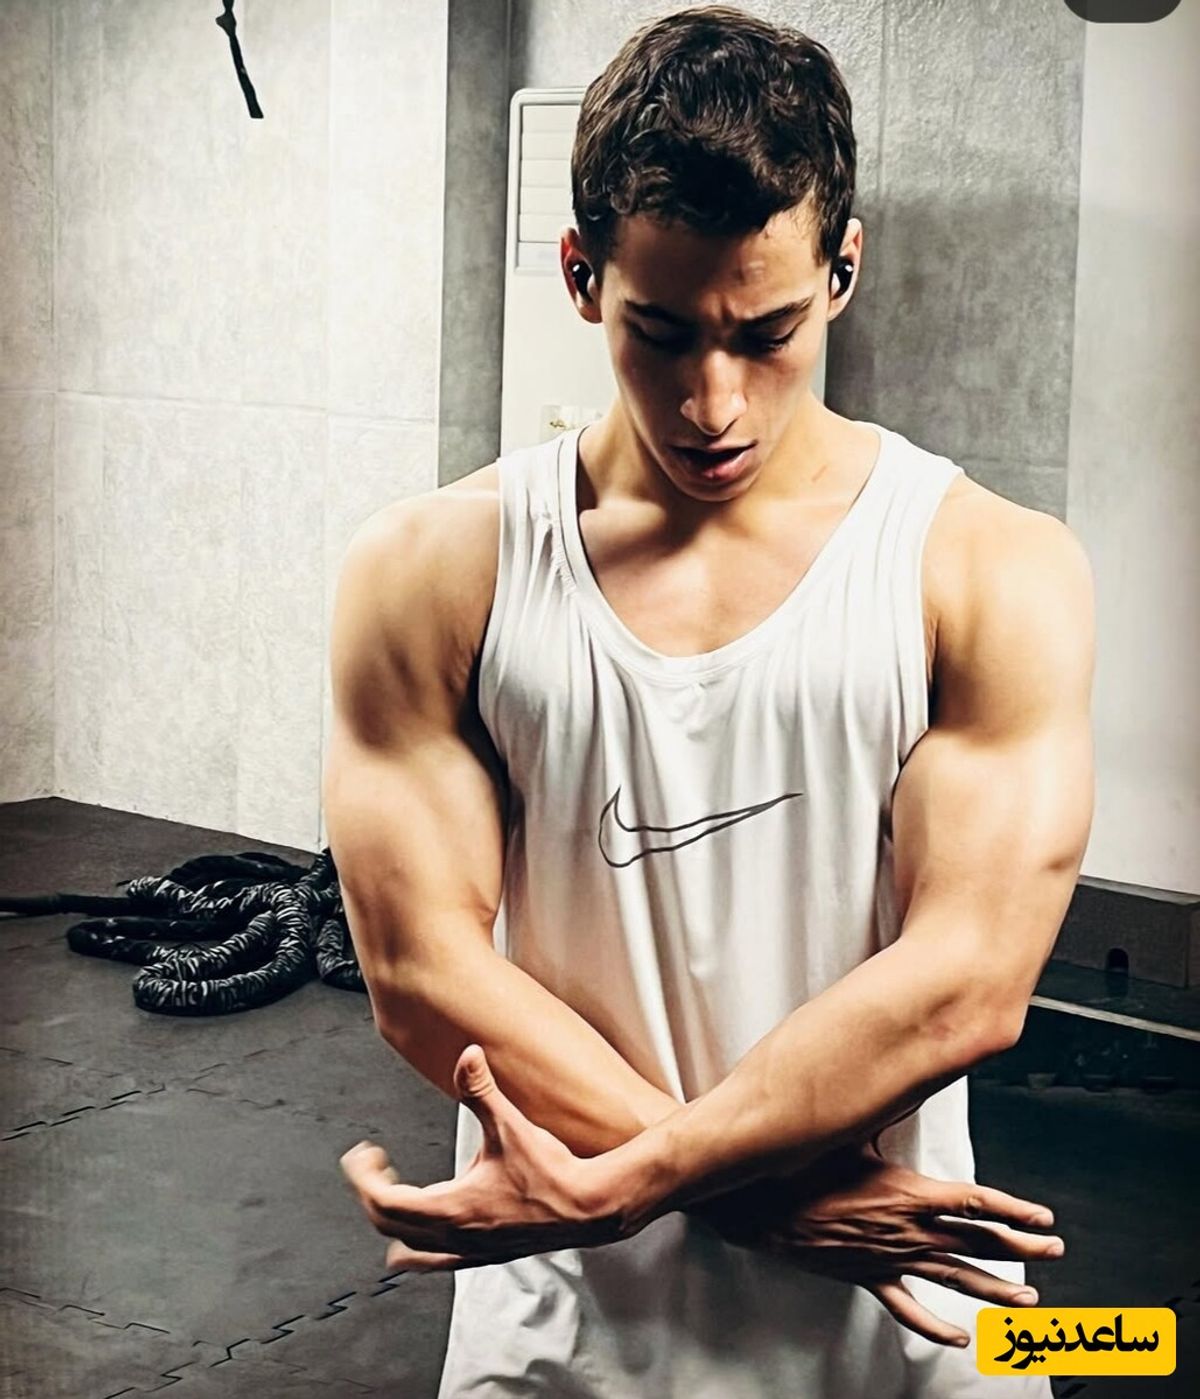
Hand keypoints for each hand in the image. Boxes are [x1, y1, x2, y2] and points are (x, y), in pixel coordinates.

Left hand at [339, 1044, 621, 1270]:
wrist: (588, 1207)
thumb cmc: (551, 1172)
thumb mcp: (510, 1126)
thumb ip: (482, 1090)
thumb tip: (468, 1055)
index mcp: (451, 1207)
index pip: (384, 1200)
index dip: (364, 1176)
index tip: (362, 1154)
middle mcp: (454, 1235)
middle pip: (389, 1223)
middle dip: (372, 1191)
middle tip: (372, 1164)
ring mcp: (469, 1250)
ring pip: (410, 1247)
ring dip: (391, 1221)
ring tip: (386, 1197)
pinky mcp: (485, 1254)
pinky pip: (436, 1262)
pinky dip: (416, 1252)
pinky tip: (411, 1249)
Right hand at [685, 1139, 1064, 1347]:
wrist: (761, 1207)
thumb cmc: (802, 1164)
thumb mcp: (849, 1131)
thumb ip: (884, 1113)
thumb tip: (906, 1082)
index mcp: (907, 1193)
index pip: (975, 1203)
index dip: (1014, 1210)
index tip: (1044, 1216)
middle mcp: (906, 1231)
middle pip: (977, 1244)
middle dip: (1021, 1248)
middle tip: (1053, 1250)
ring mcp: (889, 1259)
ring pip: (954, 1280)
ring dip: (995, 1290)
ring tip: (1029, 1299)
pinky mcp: (867, 1277)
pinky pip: (907, 1308)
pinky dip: (935, 1327)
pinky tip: (958, 1339)